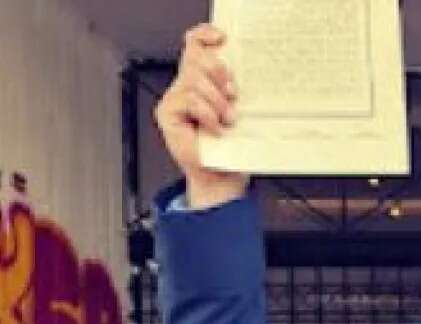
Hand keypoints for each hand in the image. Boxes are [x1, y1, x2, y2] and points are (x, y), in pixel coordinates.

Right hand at [153, 23, 248, 207]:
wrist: (222, 176)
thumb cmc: (231, 146)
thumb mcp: (238, 111)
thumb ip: (232, 89)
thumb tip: (239, 73)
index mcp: (202, 80)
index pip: (195, 46)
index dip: (204, 36)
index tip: (222, 38)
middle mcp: (185, 86)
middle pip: (196, 60)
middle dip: (219, 73)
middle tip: (233, 95)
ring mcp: (174, 99)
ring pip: (194, 81)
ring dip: (217, 101)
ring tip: (228, 119)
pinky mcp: (167, 113)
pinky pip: (190, 100)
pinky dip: (208, 114)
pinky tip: (216, 128)